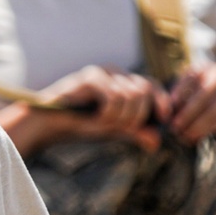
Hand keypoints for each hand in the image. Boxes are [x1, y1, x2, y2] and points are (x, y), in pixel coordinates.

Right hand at [39, 65, 169, 151]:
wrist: (52, 124)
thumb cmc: (81, 124)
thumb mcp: (115, 130)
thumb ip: (135, 132)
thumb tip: (157, 142)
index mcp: (122, 82)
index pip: (152, 85)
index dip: (162, 101)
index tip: (163, 119)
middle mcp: (114, 73)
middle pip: (144, 90)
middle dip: (136, 116)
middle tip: (120, 128)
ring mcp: (102, 73)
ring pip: (131, 95)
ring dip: (120, 118)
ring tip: (103, 124)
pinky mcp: (90, 77)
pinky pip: (114, 97)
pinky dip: (108, 114)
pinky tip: (96, 119)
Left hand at [168, 62, 215, 144]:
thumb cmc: (198, 94)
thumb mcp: (188, 89)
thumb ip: (179, 94)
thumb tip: (167, 109)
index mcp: (204, 67)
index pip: (190, 79)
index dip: (179, 92)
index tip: (170, 106)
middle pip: (203, 96)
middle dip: (187, 114)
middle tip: (174, 127)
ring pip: (213, 111)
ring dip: (196, 126)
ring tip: (184, 135)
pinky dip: (207, 130)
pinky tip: (196, 137)